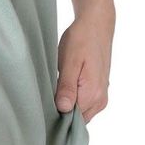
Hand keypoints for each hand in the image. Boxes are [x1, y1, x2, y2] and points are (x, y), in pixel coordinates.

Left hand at [54, 8, 114, 123]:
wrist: (96, 24)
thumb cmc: (81, 39)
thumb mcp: (70, 61)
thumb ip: (67, 87)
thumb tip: (63, 110)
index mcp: (93, 94)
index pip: (72, 120)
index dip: (56, 115)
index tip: (43, 106)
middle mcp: (100, 100)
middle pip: (77, 118)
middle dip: (61, 111)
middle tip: (45, 96)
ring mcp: (102, 96)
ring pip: (80, 111)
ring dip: (67, 104)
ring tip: (54, 88)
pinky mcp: (99, 90)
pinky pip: (84, 103)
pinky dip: (73, 98)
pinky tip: (63, 85)